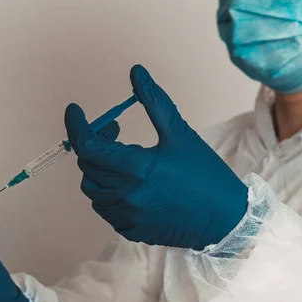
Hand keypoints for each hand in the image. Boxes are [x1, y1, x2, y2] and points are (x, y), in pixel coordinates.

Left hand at [64, 65, 247, 249]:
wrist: (225, 219)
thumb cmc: (205, 174)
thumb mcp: (180, 133)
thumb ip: (154, 101)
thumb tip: (136, 71)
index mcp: (135, 168)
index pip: (87, 145)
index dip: (76, 125)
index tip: (75, 111)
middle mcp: (124, 195)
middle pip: (87, 165)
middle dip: (93, 143)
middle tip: (112, 130)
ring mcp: (126, 216)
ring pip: (92, 189)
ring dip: (98, 169)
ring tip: (120, 157)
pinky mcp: (131, 230)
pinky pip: (106, 208)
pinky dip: (108, 192)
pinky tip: (128, 182)